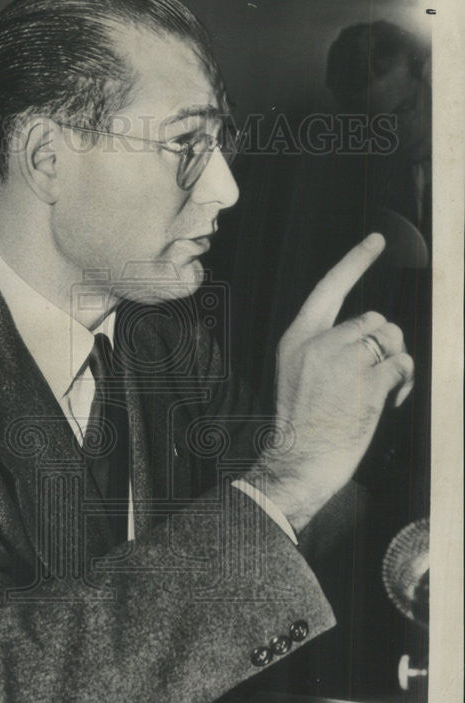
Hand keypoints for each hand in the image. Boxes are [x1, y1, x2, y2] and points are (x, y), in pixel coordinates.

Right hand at [249, 233, 413, 531]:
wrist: (299, 462)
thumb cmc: (302, 427)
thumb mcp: (298, 375)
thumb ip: (325, 348)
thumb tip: (372, 336)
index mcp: (298, 339)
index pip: (329, 288)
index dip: (354, 261)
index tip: (375, 240)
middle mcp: (320, 343)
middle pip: (373, 319)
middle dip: (385, 344)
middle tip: (380, 374)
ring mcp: (344, 360)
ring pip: (391, 339)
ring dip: (396, 362)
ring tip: (385, 389)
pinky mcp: (367, 381)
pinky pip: (401, 365)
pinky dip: (404, 382)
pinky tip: (391, 401)